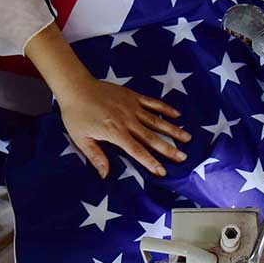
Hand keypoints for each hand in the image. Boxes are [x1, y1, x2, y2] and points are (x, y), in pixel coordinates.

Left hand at [59, 78, 191, 177]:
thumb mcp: (81, 139)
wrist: (76, 87)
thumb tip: (105, 175)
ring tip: (187, 138)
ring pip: (156, 120)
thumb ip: (96, 157)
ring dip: (173, 130)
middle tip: (183, 157)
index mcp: (115, 132)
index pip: (137, 150)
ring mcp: (132, 107)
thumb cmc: (76, 114)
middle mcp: (128, 120)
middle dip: (168, 148)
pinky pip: (152, 103)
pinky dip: (165, 108)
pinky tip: (177, 115)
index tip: (163, 171)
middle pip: (152, 137)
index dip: (150, 162)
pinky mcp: (133, 96)